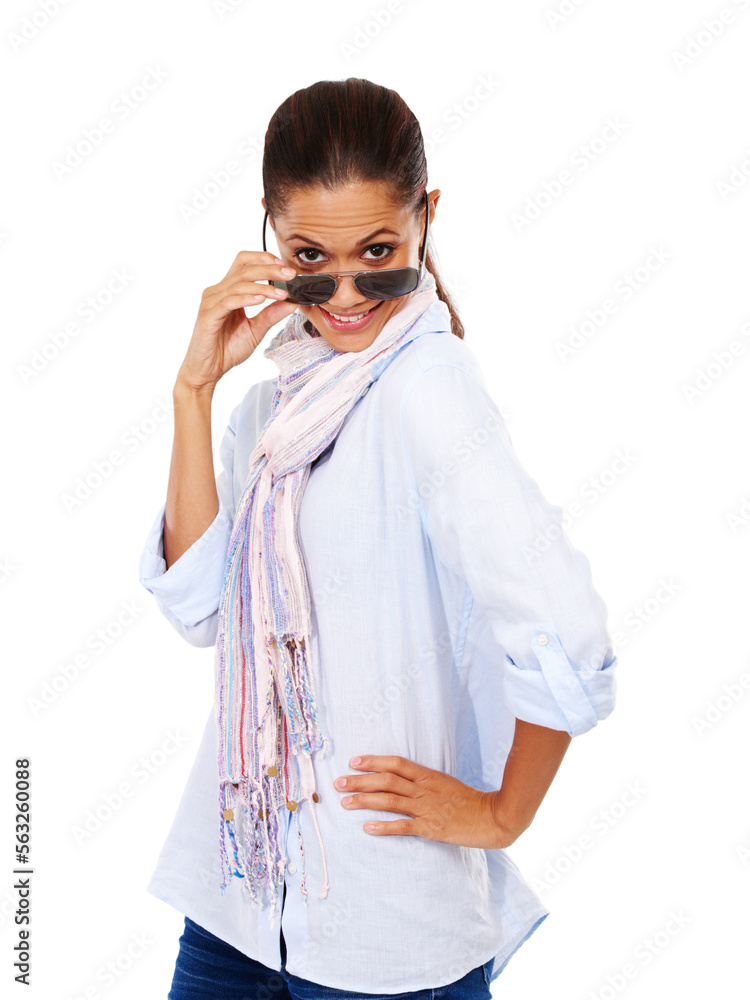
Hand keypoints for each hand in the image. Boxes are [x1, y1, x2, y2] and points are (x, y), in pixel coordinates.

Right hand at [176, 250, 297, 392]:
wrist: (208, 371)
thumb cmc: (226, 349)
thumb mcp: (256, 330)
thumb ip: (271, 315)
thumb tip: (292, 302)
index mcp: (228, 291)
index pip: (244, 263)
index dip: (264, 259)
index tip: (285, 267)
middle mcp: (218, 292)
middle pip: (244, 269)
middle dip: (269, 269)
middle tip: (289, 274)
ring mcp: (211, 302)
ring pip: (239, 284)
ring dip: (263, 287)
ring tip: (281, 293)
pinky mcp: (208, 315)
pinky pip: (228, 301)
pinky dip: (246, 298)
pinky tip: (261, 300)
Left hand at [333, 754, 526, 849]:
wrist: (494, 817)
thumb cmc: (470, 801)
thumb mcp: (446, 784)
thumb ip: (425, 783)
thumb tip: (402, 782)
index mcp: (428, 776)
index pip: (395, 763)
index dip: (373, 761)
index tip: (353, 761)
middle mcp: (424, 789)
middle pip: (386, 780)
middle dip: (360, 781)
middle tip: (338, 782)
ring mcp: (427, 808)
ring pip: (390, 801)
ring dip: (365, 801)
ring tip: (345, 802)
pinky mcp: (431, 828)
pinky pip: (403, 827)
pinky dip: (384, 827)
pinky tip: (367, 828)